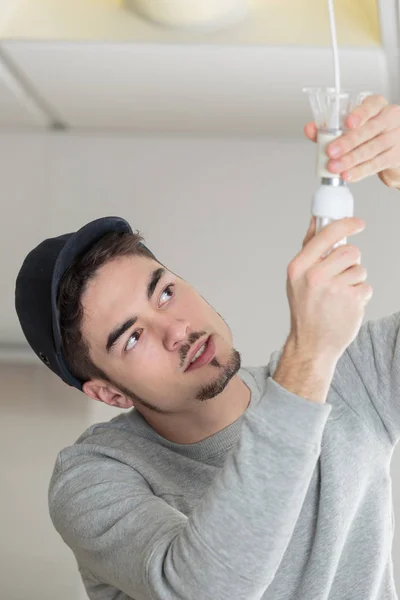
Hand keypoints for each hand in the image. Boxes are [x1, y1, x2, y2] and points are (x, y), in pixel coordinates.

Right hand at [287, 216, 371, 363]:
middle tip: (341, 273)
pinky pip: (366, 286)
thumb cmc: (304, 309)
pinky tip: (346, 305)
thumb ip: (308, 249)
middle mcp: (315, 276)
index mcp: (299, 267)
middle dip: (350, 260)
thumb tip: (316, 221)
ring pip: (360, 269)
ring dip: (354, 280)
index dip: (346, 224)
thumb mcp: (297, 278)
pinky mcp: (352, 301)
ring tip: (340, 295)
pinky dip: (359, 295)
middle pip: (350, 251)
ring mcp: (335, 289)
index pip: (327, 234)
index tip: (357, 223)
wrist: (311, 343)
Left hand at [304, 94, 399, 187]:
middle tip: (330, 151)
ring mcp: (395, 137)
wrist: (391, 153)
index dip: (359, 114)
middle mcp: (389, 119)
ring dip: (350, 160)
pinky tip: (348, 174)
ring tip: (334, 167)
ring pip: (372, 149)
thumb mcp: (352, 128)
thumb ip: (329, 128)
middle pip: (369, 130)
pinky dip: (359, 171)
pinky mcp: (395, 156)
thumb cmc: (369, 136)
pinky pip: (376, 164)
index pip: (371, 105)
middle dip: (347, 142)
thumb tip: (310, 129)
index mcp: (377, 107)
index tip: (347, 123)